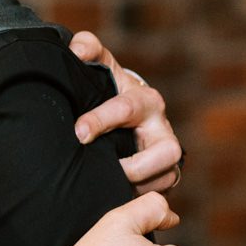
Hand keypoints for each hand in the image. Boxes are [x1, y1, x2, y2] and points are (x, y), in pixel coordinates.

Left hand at [69, 29, 181, 193]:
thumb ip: (88, 49)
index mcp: (144, 100)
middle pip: (167, 151)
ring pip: (168, 176)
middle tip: (108, 169)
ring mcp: (167, 153)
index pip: (127, 109)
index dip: (102, 120)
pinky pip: (161, 192)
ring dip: (141, 184)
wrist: (125, 108)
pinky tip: (116, 195)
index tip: (79, 133)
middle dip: (137, 165)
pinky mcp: (165, 174)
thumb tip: (77, 49)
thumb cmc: (109, 86)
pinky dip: (141, 196)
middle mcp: (162, 127)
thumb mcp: (100, 65)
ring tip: (111, 185)